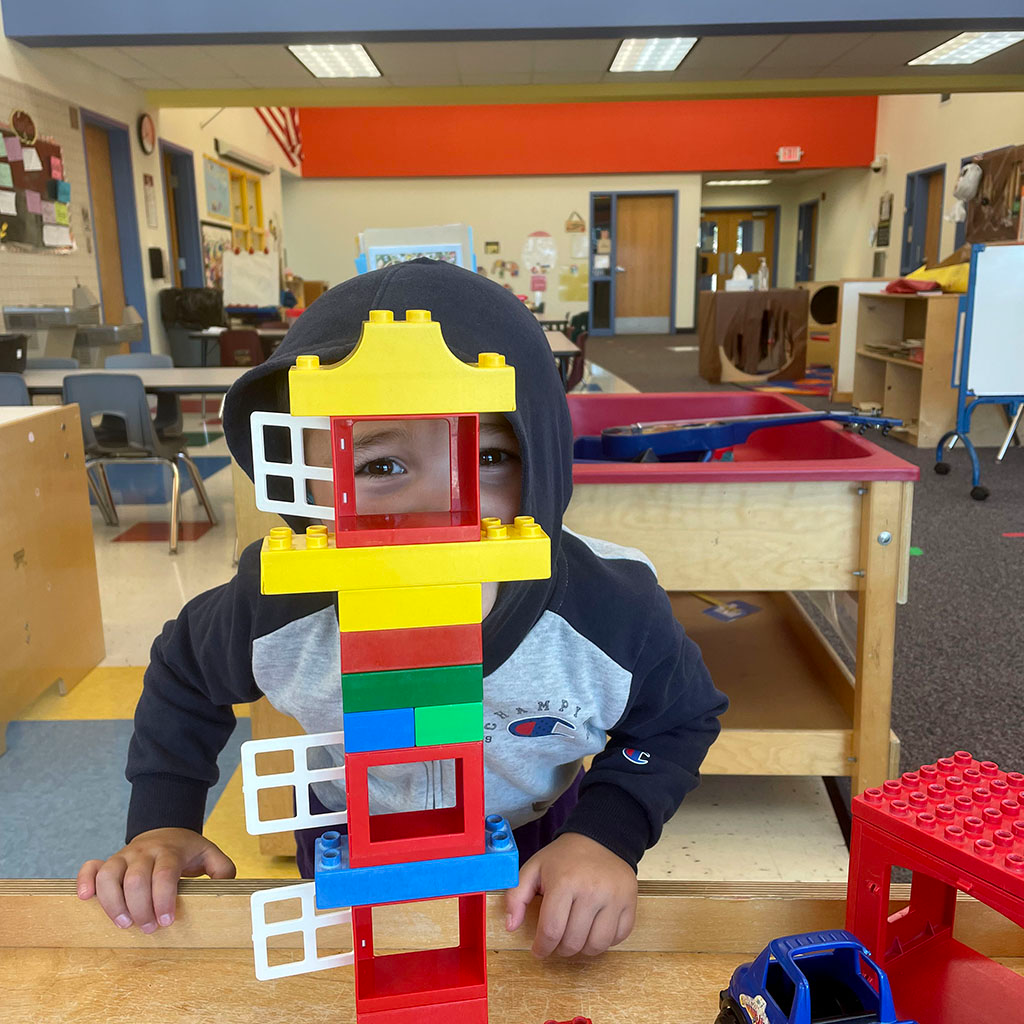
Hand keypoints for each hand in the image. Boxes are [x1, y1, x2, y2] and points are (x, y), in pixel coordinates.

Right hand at [77, 828, 235, 932]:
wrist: (165, 830)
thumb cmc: (186, 850)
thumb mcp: (209, 854)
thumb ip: (222, 868)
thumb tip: (227, 886)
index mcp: (170, 850)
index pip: (164, 874)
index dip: (163, 899)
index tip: (167, 921)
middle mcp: (144, 852)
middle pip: (136, 879)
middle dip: (141, 908)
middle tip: (150, 928)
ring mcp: (124, 856)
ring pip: (109, 876)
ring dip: (113, 903)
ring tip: (124, 924)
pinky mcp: (108, 861)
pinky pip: (90, 867)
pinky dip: (85, 881)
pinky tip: (85, 898)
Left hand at [504, 832, 636, 957]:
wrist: (601, 838)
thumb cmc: (565, 857)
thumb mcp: (534, 867)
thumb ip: (516, 895)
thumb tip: (510, 926)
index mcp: (565, 882)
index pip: (551, 931)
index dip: (541, 947)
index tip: (538, 949)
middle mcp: (592, 891)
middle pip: (573, 942)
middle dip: (560, 949)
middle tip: (556, 941)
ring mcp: (615, 898)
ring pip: (597, 946)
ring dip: (582, 949)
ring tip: (574, 937)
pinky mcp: (630, 903)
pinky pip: (618, 938)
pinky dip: (605, 941)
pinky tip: (594, 929)